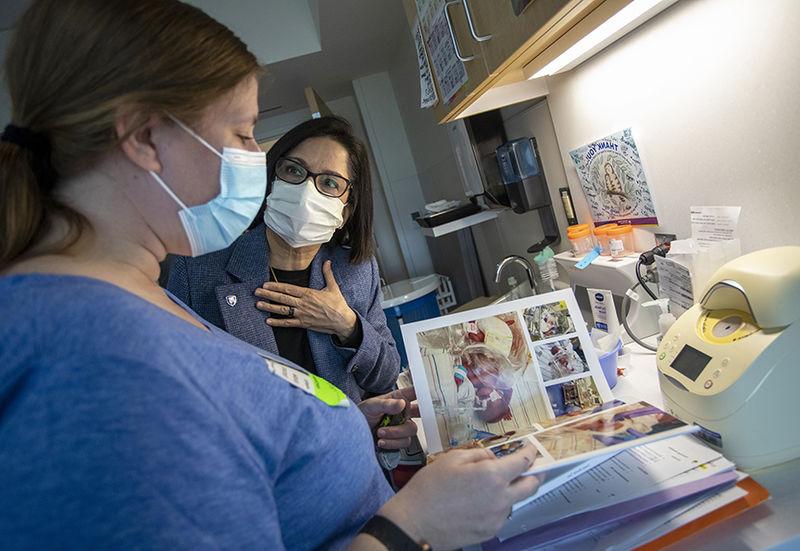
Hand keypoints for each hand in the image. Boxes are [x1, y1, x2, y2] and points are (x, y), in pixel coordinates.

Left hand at [255, 260, 357, 340]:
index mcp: (308, 294)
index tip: (266, 284)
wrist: (342, 321)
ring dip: (269, 307)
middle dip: (268, 294)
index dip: (275, 286)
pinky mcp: (304, 324)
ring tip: (258, 304)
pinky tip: (268, 321)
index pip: (288, 289)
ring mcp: (302, 314)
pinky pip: (288, 323)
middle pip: (282, 298)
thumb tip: (327, 262)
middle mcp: (303, 304)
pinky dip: (278, 323)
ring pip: (282, 310)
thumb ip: (327, 274)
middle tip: (256, 292)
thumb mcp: (333, 287)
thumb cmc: (338, 304)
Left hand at [358, 386, 418, 449]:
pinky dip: (392, 443)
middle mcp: (403, 413)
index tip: (428, 393)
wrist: (354, 434)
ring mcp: (401, 427)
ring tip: (380, 432)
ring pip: (411, 430)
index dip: (424, 391)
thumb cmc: (362, 414)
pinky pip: (403, 443)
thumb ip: (386, 404)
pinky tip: (381, 441)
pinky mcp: (398, 440)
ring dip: (395, 433)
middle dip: (421, 415)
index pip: (414, 392)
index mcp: (398, 399)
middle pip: (420, 413)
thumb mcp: (371, 405)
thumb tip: (401, 404)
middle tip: (414, 416)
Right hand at [378, 445, 539, 549]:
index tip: (532, 449)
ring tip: (492, 485)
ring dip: (511, 491)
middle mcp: (500, 498)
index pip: (523, 462)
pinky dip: (497, 505)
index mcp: (492, 476)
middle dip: (535, 474)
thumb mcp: (451, 458)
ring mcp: (496, 518)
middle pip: (531, 486)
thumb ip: (478, 455)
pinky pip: (501, 515)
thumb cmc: (429, 488)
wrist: (414, 522)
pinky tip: (479, 501)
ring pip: (515, 501)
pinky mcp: (489, 532)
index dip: (531, 453)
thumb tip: (492, 458)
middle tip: (532, 467)